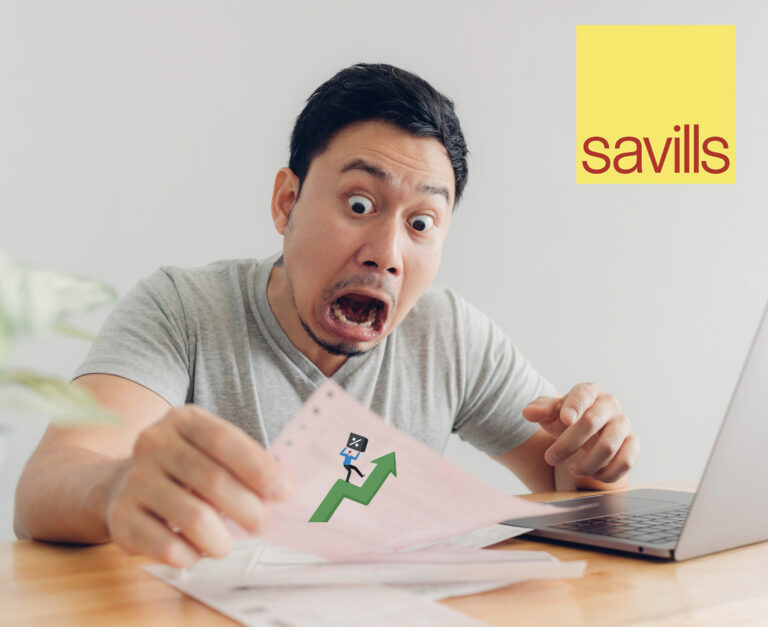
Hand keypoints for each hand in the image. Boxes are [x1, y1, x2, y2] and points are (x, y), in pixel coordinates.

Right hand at [104, 405, 289, 567]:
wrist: (120, 483)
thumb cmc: (184, 468)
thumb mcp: (210, 450)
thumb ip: (245, 462)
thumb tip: (283, 489)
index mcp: (183, 421)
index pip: (224, 440)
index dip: (258, 467)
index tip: (283, 491)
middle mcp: (154, 444)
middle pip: (213, 480)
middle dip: (249, 509)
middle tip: (263, 524)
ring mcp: (134, 480)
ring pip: (194, 518)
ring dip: (222, 539)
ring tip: (227, 543)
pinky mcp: (120, 518)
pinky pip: (168, 547)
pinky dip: (192, 555)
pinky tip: (196, 549)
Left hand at [522, 383, 638, 483]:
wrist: (586, 432)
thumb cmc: (566, 418)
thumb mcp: (550, 412)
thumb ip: (540, 410)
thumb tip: (528, 412)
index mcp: (588, 391)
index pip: (583, 394)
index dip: (574, 406)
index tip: (564, 420)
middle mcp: (609, 405)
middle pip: (591, 422)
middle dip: (568, 443)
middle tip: (550, 458)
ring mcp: (623, 424)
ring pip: (610, 445)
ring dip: (588, 462)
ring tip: (573, 470)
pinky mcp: (632, 443)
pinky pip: (627, 461)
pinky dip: (609, 472)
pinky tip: (594, 475)